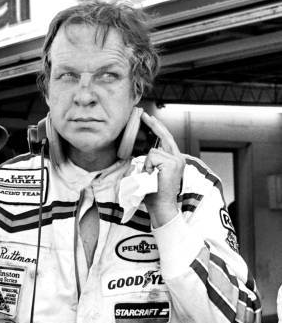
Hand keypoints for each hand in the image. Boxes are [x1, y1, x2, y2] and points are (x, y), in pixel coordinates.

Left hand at [141, 112, 184, 226]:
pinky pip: (152, 156)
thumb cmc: (154, 194)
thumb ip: (152, 162)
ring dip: (147, 164)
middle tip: (143, 115)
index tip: (149, 119)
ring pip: (153, 150)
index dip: (157, 128)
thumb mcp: (152, 174)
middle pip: (164, 136)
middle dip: (153, 125)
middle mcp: (178, 158)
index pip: (166, 139)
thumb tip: (143, 153)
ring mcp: (176, 160)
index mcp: (175, 160)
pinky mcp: (171, 163)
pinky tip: (152, 176)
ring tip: (150, 176)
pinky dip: (148, 166)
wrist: (162, 207)